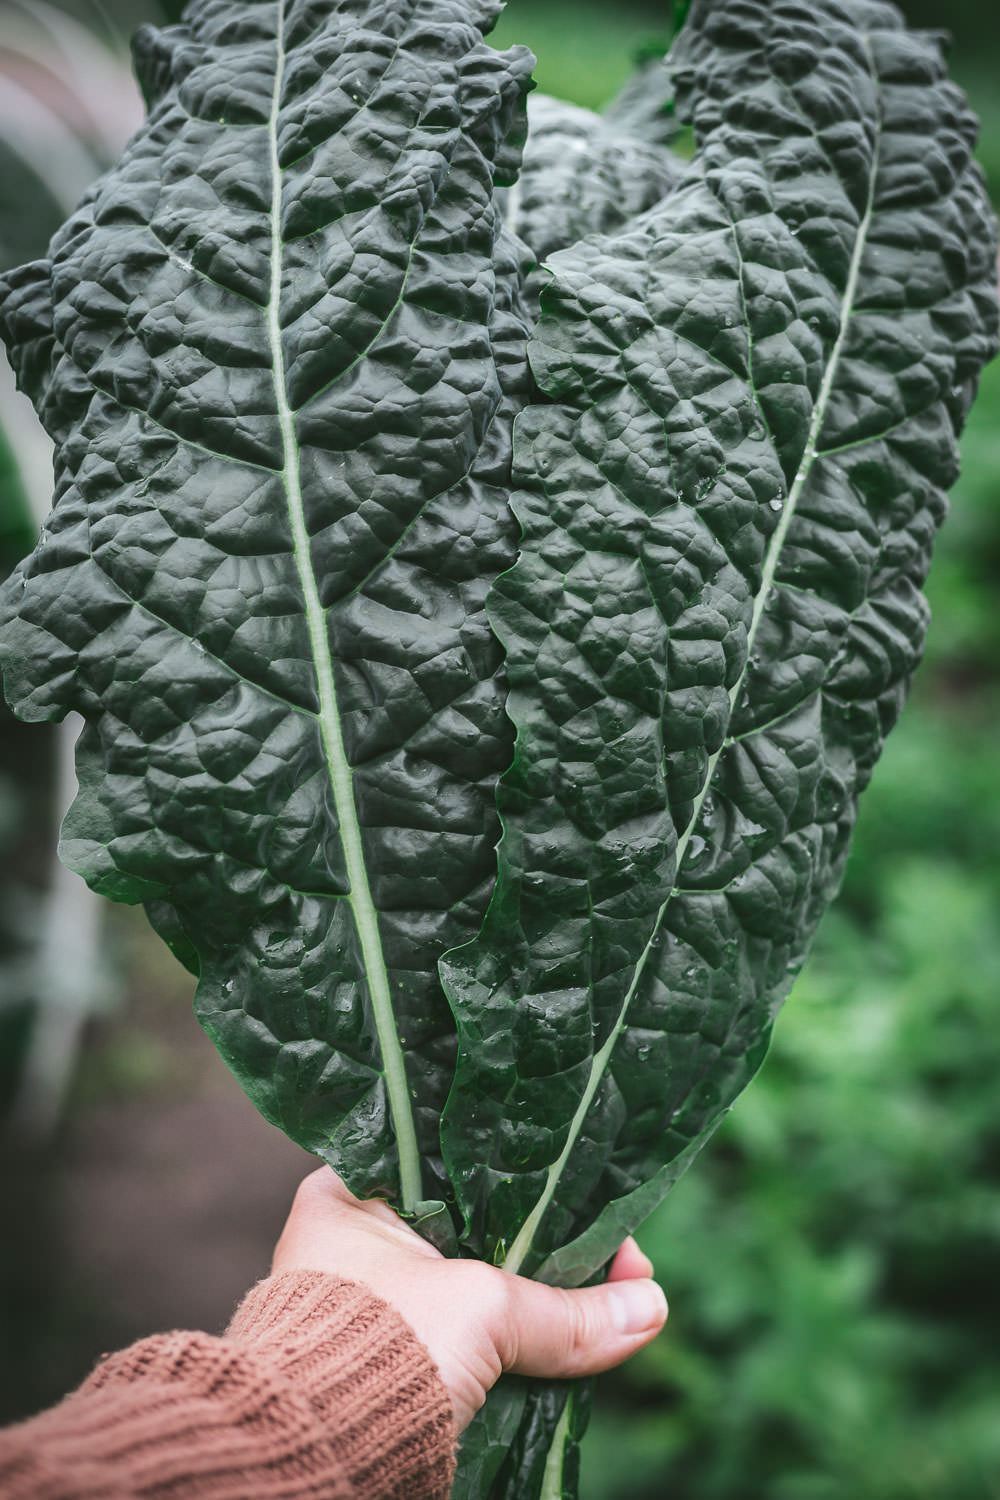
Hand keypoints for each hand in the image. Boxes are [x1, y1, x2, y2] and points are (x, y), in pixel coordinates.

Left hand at [272, 1168, 667, 1431]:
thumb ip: (567, 1310)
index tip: (597, 1207)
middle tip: (619, 1260)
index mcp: (352, 1192)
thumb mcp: (484, 1311)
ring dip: (541, 1298)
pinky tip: (571, 1337)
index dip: (536, 1181)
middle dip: (551, 1248)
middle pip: (481, 1229)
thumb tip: (649, 1308)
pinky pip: (471, 1333)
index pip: (461, 1163)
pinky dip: (518, 1339)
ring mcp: (373, 1301)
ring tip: (610, 1297)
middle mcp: (356, 1237)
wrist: (314, 1459)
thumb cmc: (381, 1348)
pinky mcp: (392, 1357)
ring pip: (480, 1286)